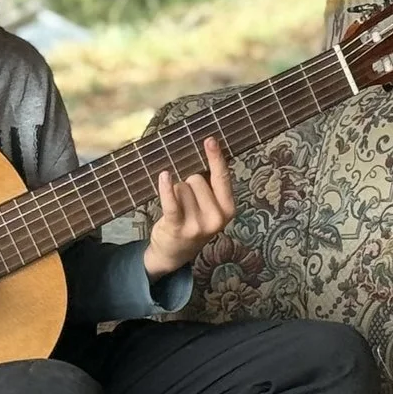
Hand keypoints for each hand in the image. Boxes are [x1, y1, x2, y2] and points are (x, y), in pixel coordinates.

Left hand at [143, 137, 235, 276]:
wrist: (174, 254)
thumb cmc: (193, 223)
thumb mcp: (211, 208)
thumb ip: (212, 187)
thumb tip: (206, 153)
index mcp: (228, 210)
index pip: (222, 178)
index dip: (216, 157)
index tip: (210, 139)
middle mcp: (216, 218)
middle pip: (196, 179)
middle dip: (188, 184)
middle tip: (187, 203)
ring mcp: (197, 224)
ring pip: (181, 187)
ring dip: (175, 192)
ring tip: (178, 209)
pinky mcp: (178, 227)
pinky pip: (171, 201)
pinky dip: (166, 188)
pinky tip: (164, 176)